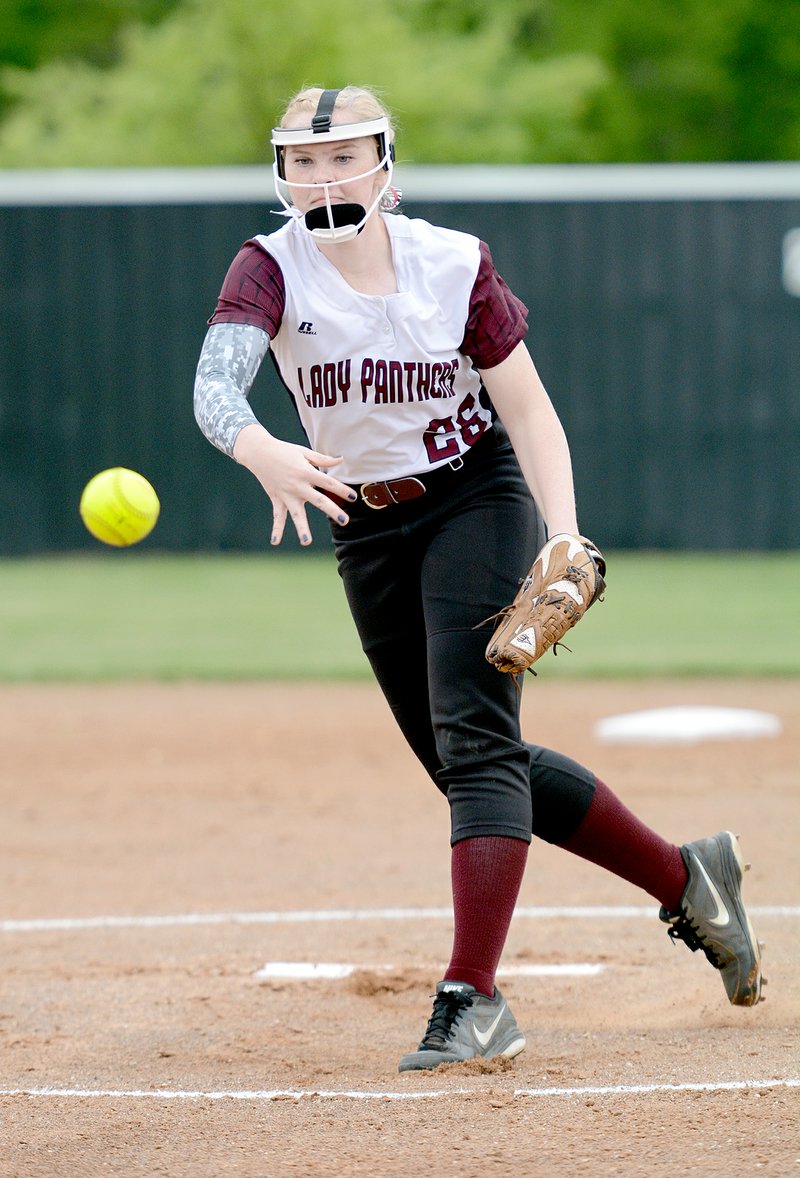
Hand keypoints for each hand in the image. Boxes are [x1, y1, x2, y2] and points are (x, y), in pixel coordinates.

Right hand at [232, 424, 355, 545]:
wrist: (259, 452)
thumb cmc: (284, 450)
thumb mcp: (304, 452)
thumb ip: (323, 459)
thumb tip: (340, 460)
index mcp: (306, 472)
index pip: (328, 483)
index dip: (341, 490)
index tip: (353, 498)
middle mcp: (297, 485)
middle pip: (318, 500)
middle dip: (332, 510)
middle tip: (344, 521)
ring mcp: (286, 494)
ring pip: (296, 514)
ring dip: (301, 528)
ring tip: (306, 542)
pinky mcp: (276, 499)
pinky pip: (277, 516)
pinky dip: (276, 529)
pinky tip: (275, 542)